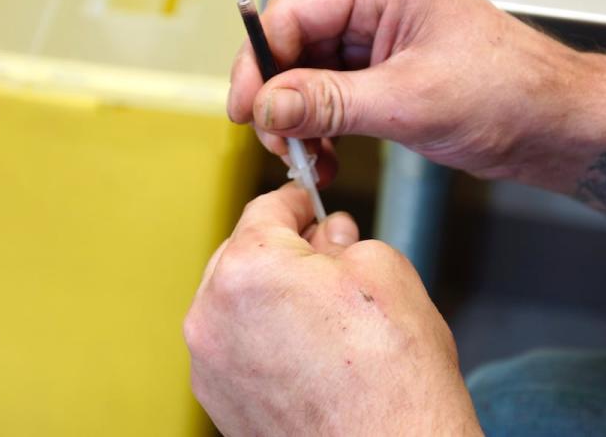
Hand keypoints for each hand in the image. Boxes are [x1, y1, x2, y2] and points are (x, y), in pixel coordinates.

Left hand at [183, 184, 480, 435]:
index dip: (297, 200)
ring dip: (273, 297)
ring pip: (238, 305)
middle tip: (329, 256)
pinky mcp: (221, 404)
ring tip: (327, 314)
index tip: (308, 202)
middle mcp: (213, 317)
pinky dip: (267, 339)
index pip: (266, 209)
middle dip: (285, 251)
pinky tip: (311, 352)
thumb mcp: (386, 272)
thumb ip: (345, 240)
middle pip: (245, 256)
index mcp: (248, 270)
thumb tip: (330, 237)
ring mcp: (211, 366)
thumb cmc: (394, 380)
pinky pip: (238, 348)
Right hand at [229, 0, 583, 183]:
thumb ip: (329, 104)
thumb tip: (268, 106)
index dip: (259, 64)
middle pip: (295, 42)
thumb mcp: (409, 101)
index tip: (245, 111)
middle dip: (279, 97)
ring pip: (310, 72)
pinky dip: (322, 125)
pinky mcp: (387, 69)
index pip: (292, 14)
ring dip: (299, 117)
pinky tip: (325, 154)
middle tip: (275, 143)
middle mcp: (378, 2)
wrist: (553, 123)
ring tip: (304, 157)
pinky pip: (334, 92)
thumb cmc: (510, 92)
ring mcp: (381, 36)